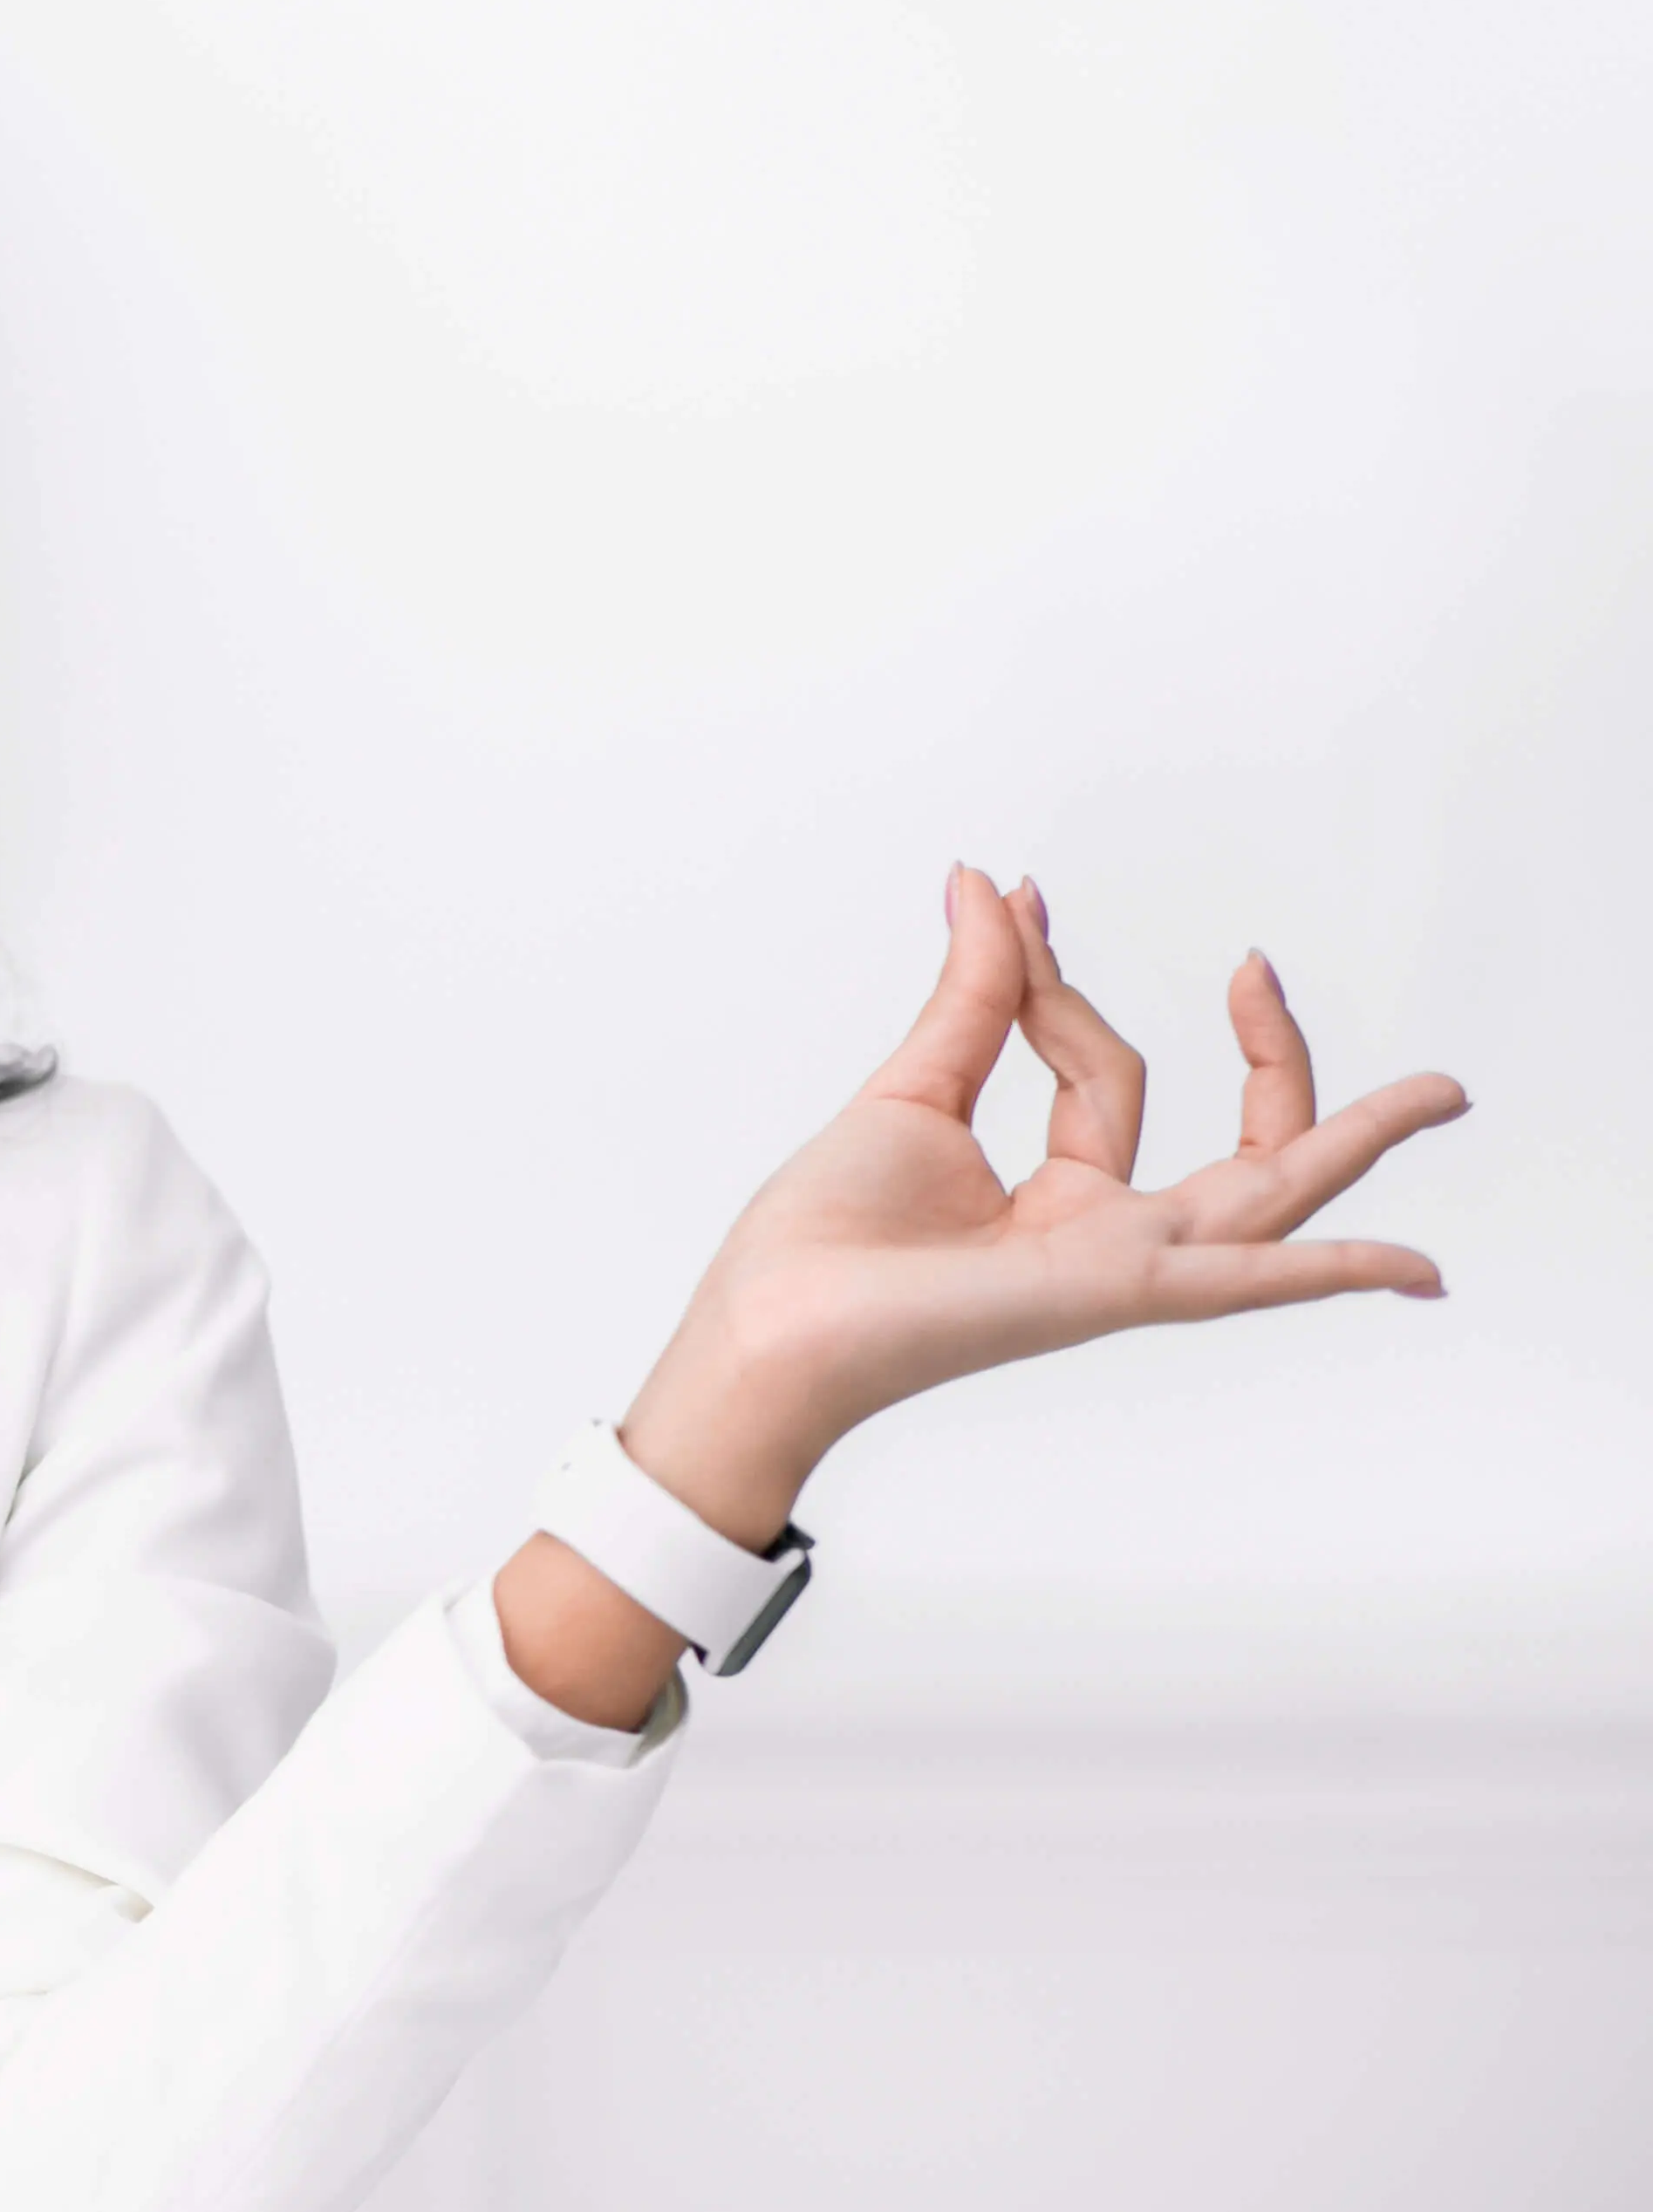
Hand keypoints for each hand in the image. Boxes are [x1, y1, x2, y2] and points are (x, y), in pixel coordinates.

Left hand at [500, 868, 1465, 1725]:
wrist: (768, 1325)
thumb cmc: (821, 1241)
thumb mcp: (914, 1091)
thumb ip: (977, 994)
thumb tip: (992, 885)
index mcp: (1061, 1199)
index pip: (1105, 1070)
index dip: (1057, 981)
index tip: (1018, 907)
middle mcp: (1107, 1237)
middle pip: (1229, 1144)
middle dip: (1272, 1059)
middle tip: (1263, 967)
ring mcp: (1120, 1269)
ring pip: (1269, 1198)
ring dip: (1356, 1143)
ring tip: (1444, 1095)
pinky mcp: (1111, 1291)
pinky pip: (1243, 1281)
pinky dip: (1330, 1270)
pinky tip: (1415, 1269)